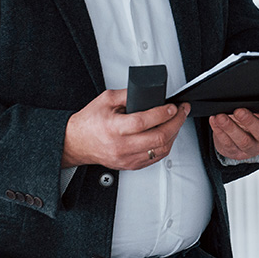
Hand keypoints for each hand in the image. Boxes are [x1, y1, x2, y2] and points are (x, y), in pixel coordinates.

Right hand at [62, 89, 189, 169]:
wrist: (75, 142)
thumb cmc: (89, 122)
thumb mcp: (106, 100)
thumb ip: (128, 94)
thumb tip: (149, 92)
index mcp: (114, 128)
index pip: (144, 122)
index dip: (163, 113)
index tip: (173, 106)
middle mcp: (122, 146)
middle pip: (158, 137)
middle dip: (176, 122)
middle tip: (182, 112)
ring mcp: (127, 158)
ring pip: (160, 150)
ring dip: (174, 135)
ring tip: (177, 122)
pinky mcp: (130, 165)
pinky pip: (155, 158)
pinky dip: (165, 146)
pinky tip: (167, 135)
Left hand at [209, 103, 258, 160]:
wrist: (240, 136)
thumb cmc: (252, 116)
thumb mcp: (258, 108)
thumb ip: (257, 100)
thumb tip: (245, 89)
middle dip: (250, 121)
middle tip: (239, 111)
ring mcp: (252, 147)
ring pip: (243, 141)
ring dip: (230, 128)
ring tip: (221, 117)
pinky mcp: (237, 152)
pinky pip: (228, 144)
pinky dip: (219, 131)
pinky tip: (215, 121)